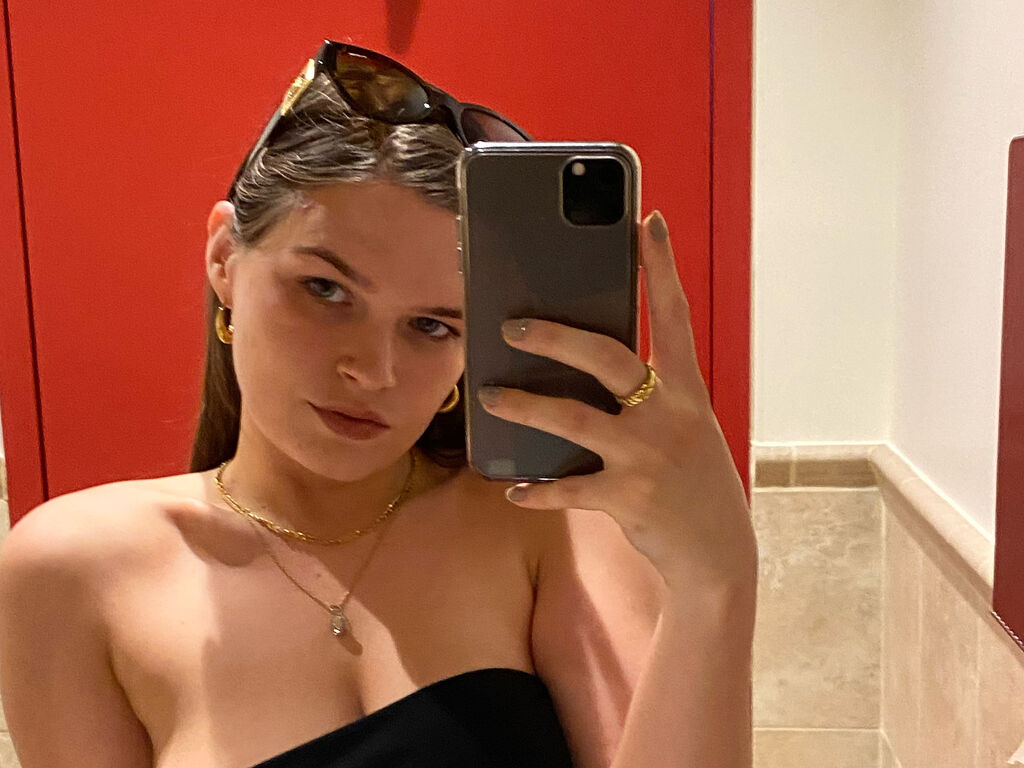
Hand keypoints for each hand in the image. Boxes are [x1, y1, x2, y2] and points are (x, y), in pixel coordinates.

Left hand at [476, 210, 756, 595]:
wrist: (717, 553)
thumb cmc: (693, 479)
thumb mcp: (684, 427)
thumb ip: (647, 396)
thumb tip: (582, 364)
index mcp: (687, 391)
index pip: (675, 316)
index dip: (662, 268)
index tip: (648, 223)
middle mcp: (669, 417)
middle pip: (607, 359)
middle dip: (557, 336)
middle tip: (512, 326)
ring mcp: (647, 458)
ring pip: (573, 420)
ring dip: (526, 407)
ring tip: (491, 396)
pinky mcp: (627, 498)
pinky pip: (568, 488)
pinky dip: (537, 491)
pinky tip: (513, 491)